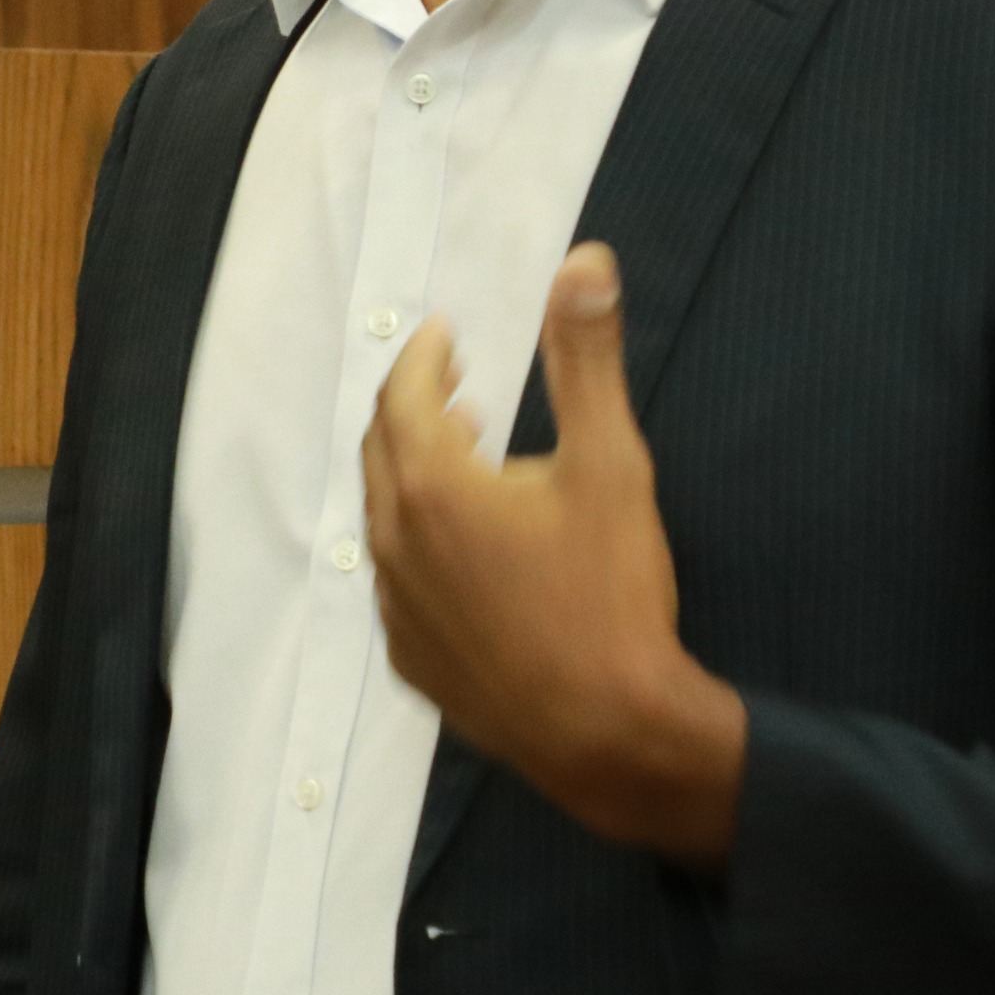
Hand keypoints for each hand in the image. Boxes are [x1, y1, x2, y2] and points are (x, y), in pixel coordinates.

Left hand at [361, 243, 746, 870]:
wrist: (609, 734)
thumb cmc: (610, 595)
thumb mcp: (611, 464)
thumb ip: (586, 359)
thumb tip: (583, 260)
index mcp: (432, 487)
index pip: (403, 395)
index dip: (425, 356)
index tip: (449, 334)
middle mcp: (395, 544)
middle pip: (383, 451)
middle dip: (415, 408)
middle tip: (460, 388)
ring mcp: (398, 610)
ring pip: (387, 519)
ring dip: (418, 477)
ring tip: (471, 462)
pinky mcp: (413, 662)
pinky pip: (399, 582)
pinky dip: (421, 543)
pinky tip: (471, 554)